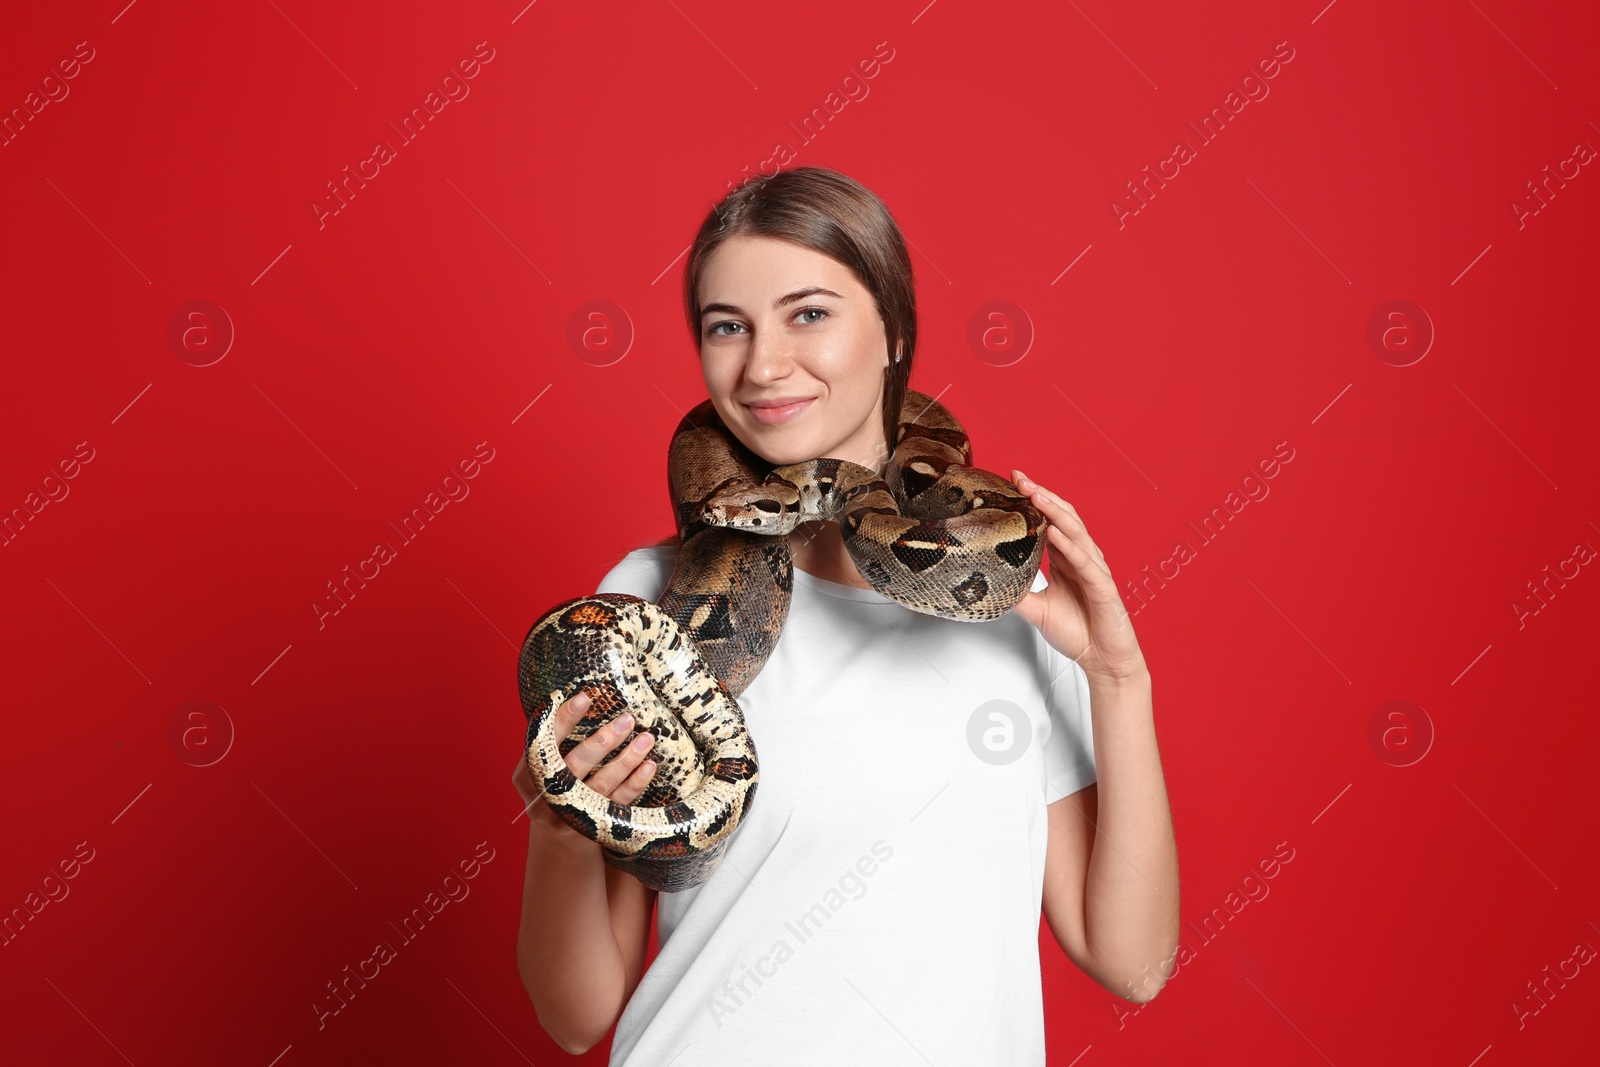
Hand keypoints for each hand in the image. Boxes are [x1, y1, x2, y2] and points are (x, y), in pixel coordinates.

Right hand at [513, 689, 657, 833]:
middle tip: (627, 719)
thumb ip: (554, 740)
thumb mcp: (545, 767)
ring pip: (601, 786)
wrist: (558, 843)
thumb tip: (584, 698)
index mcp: (527, 776)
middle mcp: (545, 798)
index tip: (584, 697)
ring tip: (646, 738)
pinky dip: (635, 784)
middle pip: (574, 767)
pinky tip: (649, 765)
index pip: (543, 743)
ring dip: (626, 760)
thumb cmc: (556, 788)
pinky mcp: (594, 829)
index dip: (562, 720)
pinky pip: (619, 805)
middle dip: (602, 742)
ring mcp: (570, 817)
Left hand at [1008, 470, 1146, 684]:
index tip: (1012, 483)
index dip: (1033, 502)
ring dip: (1054, 511)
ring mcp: (1094, 570)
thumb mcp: (1037, 609)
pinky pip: (1085, 562)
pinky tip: (1054, 532)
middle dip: (1041, 496)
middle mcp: (1081, 558)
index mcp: (1067, 559)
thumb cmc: (1078, 632)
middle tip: (1019, 478)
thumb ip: (1017, 592)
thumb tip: (988, 581)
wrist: (1102, 660)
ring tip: (1034, 494)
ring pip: (1075, 532)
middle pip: (1063, 518)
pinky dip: (1069, 545)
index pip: (1050, 521)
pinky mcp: (1103, 586)